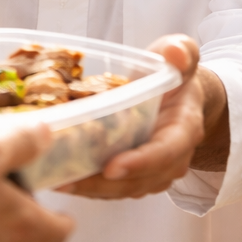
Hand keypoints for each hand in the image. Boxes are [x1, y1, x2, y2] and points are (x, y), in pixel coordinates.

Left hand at [61, 34, 228, 199]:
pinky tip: (61, 180)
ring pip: (123, 190)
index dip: (140, 162)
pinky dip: (89, 187)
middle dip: (104, 183)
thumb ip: (181, 52)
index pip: (165, 151)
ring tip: (57, 181)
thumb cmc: (177, 75)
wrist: (182, 97)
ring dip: (91, 189)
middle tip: (68, 179)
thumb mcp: (182, 55)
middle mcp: (172, 158)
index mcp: (184, 128)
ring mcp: (155, 172)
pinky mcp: (137, 178)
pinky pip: (114, 189)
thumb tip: (175, 55)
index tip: (111, 167)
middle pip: (139, 180)